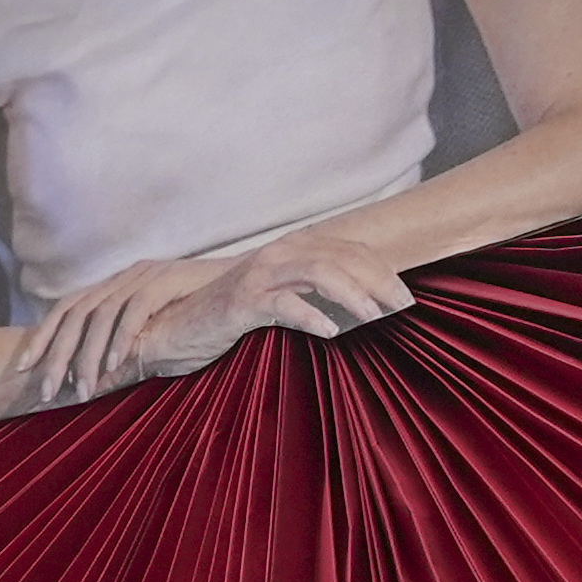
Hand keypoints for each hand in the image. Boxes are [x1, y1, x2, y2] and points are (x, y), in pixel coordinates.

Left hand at [15, 254, 244, 411]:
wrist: (247, 285)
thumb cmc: (204, 317)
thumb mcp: (157, 335)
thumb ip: (128, 349)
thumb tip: (99, 378)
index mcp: (116, 286)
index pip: (67, 308)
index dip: (43, 336)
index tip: (24, 368)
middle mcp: (124, 276)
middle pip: (76, 312)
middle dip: (56, 353)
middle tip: (45, 391)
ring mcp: (145, 275)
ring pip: (100, 314)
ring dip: (87, 354)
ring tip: (80, 389)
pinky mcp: (168, 280)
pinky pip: (135, 310)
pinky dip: (121, 338)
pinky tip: (112, 365)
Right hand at [207, 229, 416, 346]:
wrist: (177, 326)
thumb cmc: (232, 317)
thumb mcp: (280, 298)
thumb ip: (314, 293)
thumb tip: (362, 307)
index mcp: (292, 251)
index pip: (349, 250)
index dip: (382, 269)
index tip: (404, 296)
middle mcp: (279, 254)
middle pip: (341, 256)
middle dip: (378, 280)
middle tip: (402, 307)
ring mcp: (260, 275)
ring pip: (319, 272)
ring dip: (353, 293)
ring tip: (374, 317)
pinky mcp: (242, 301)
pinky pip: (284, 303)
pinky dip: (310, 315)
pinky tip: (330, 332)